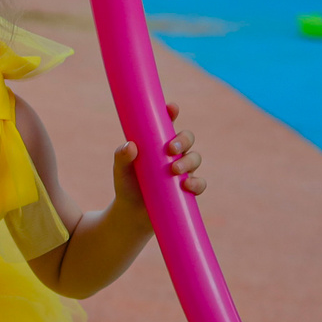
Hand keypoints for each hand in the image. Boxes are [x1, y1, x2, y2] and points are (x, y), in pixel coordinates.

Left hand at [113, 102, 205, 219]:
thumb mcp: (121, 170)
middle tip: (170, 149)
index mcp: (158, 143)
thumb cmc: (127, 185)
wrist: (132, 214)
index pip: (167, 124)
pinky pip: (200, 183)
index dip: (172, 113)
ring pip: (195, 158)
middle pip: (187, 138)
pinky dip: (196, 183)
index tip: (171, 108)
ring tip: (174, 170)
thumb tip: (131, 146)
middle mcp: (173, 154)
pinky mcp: (187, 189)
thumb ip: (122, 156)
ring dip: (188, 161)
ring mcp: (182, 171)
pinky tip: (186, 185)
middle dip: (183, 140)